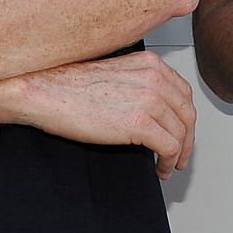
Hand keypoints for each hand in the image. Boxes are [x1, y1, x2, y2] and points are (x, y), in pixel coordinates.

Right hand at [17, 51, 196, 178]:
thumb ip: (138, 84)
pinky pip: (169, 148)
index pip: (183, 93)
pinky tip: (159, 169)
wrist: (45, 92)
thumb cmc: (67, 86)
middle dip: (187, 138)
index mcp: (149, 64)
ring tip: (169, 166)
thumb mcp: (114, 74)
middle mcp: (154, 78)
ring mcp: (149, 100)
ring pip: (181, 133)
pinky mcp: (140, 123)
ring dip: (179, 154)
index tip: (180, 131)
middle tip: (181, 154)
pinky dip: (168, 162)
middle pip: (187, 113)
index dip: (185, 118)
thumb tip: (150, 109)